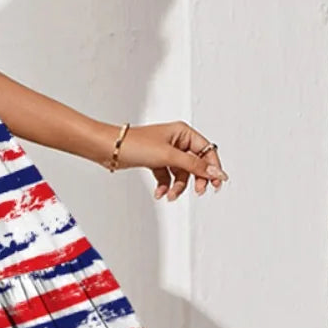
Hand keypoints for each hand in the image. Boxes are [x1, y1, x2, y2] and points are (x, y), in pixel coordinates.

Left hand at [109, 121, 227, 200]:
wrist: (111, 150)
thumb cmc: (136, 144)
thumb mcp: (169, 156)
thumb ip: (194, 165)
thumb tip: (215, 172)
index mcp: (183, 132)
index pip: (206, 151)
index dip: (212, 167)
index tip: (216, 184)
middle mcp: (176, 141)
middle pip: (195, 164)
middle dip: (195, 179)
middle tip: (199, 191)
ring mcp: (166, 152)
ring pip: (180, 174)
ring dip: (177, 186)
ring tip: (170, 195)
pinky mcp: (155, 162)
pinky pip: (167, 177)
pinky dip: (164, 186)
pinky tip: (159, 193)